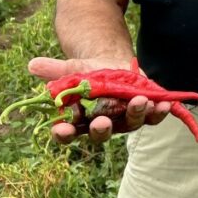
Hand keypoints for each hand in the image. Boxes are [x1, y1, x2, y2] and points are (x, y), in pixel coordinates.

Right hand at [27, 57, 170, 144]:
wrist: (114, 65)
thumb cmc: (89, 72)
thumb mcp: (73, 69)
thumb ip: (55, 70)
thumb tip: (33, 64)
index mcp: (78, 120)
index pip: (67, 133)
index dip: (64, 133)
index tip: (61, 129)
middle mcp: (101, 125)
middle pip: (100, 133)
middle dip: (102, 129)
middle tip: (102, 122)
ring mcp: (124, 120)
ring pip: (129, 123)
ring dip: (135, 115)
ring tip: (140, 102)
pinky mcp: (144, 112)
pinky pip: (152, 116)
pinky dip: (159, 112)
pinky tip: (164, 104)